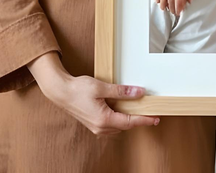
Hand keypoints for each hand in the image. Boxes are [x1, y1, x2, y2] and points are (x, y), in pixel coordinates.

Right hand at [29, 53, 158, 135]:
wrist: (60, 92)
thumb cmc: (77, 89)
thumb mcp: (101, 87)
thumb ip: (121, 91)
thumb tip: (138, 93)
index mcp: (104, 120)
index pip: (130, 122)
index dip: (145, 120)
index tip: (156, 118)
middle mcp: (101, 127)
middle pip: (126, 125)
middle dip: (138, 118)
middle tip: (150, 110)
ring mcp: (96, 127)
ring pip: (118, 125)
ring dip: (128, 118)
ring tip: (137, 107)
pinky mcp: (94, 124)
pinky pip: (111, 124)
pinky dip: (119, 117)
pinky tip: (121, 107)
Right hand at [152, 0, 192, 15]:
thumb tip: (189, 0)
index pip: (179, 0)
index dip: (179, 8)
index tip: (179, 12)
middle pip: (170, 1)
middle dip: (172, 9)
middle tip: (174, 13)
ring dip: (164, 6)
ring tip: (167, 9)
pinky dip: (157, 0)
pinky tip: (160, 2)